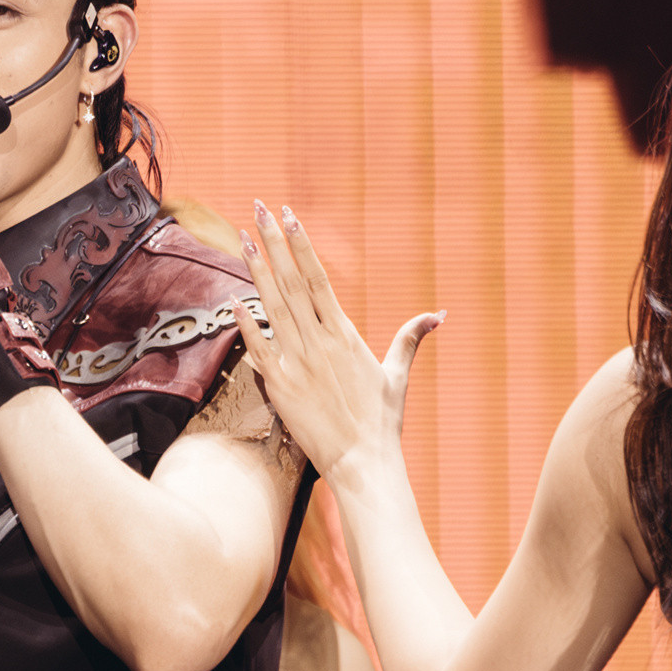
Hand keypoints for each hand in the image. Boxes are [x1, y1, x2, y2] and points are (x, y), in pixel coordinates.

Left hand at [230, 202, 441, 482]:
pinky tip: (233, 299)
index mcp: (344, 333)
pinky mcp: (281, 387)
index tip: (289, 216)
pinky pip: (258, 348)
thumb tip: (438, 315)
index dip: (301, 244)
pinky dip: (246, 324)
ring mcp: (297, 363)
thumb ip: (409, 340)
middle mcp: (319, 341)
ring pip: (273, 306)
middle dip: (274, 243)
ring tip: (243, 239)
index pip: (318, 277)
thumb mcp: (396, 376)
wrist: (363, 462)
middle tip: (259, 208)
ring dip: (257, 271)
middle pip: (292, 281)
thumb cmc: (380, 423)